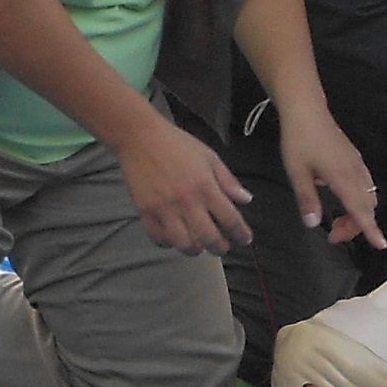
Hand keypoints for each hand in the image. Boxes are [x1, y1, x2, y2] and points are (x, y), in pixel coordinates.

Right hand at [122, 116, 252, 253]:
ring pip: (184, 244)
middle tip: (222, 247)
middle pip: (209, 238)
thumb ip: (228, 181)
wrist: (140, 137)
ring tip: (199, 245)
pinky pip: (159, 239)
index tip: (244, 239)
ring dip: (195, 249)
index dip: (241, 234)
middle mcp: (186, 201)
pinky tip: (175, 237)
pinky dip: (169, 243)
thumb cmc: (176, 144)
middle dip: (220, 247)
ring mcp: (164, 209)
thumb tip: (246, 199)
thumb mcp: (209, 157)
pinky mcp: (145, 212)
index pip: (230, 219)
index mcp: (205, 186)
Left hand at [274, 101, 385, 250]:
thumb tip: (313, 223)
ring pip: (368, 196)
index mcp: (342, 177)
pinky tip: (341, 197)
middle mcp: (355, 172)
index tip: (381, 244)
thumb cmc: (299, 139)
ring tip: (336, 221)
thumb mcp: (297, 172)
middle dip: (356, 226)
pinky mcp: (355, 158)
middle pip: (367, 207)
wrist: (306, 109)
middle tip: (332, 234)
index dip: (370, 229)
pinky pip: (365, 184)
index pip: (360, 209)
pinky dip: (359, 199)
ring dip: (357, 213)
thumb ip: (307, 199)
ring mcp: (357, 164)